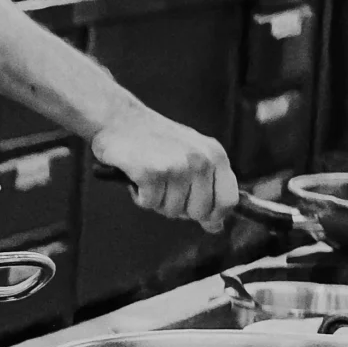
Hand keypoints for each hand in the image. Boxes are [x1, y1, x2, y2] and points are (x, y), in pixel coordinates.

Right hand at [92, 104, 236, 229]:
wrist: (118, 119)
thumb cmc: (155, 139)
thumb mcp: (192, 155)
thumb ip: (208, 188)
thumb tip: (216, 227)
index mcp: (215, 155)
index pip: (228, 201)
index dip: (214, 215)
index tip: (201, 216)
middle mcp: (200, 160)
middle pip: (199, 212)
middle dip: (180, 207)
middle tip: (165, 186)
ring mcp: (177, 166)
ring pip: (172, 211)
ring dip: (156, 200)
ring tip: (150, 176)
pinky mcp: (152, 172)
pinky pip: (149, 204)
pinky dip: (139, 196)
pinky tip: (137, 176)